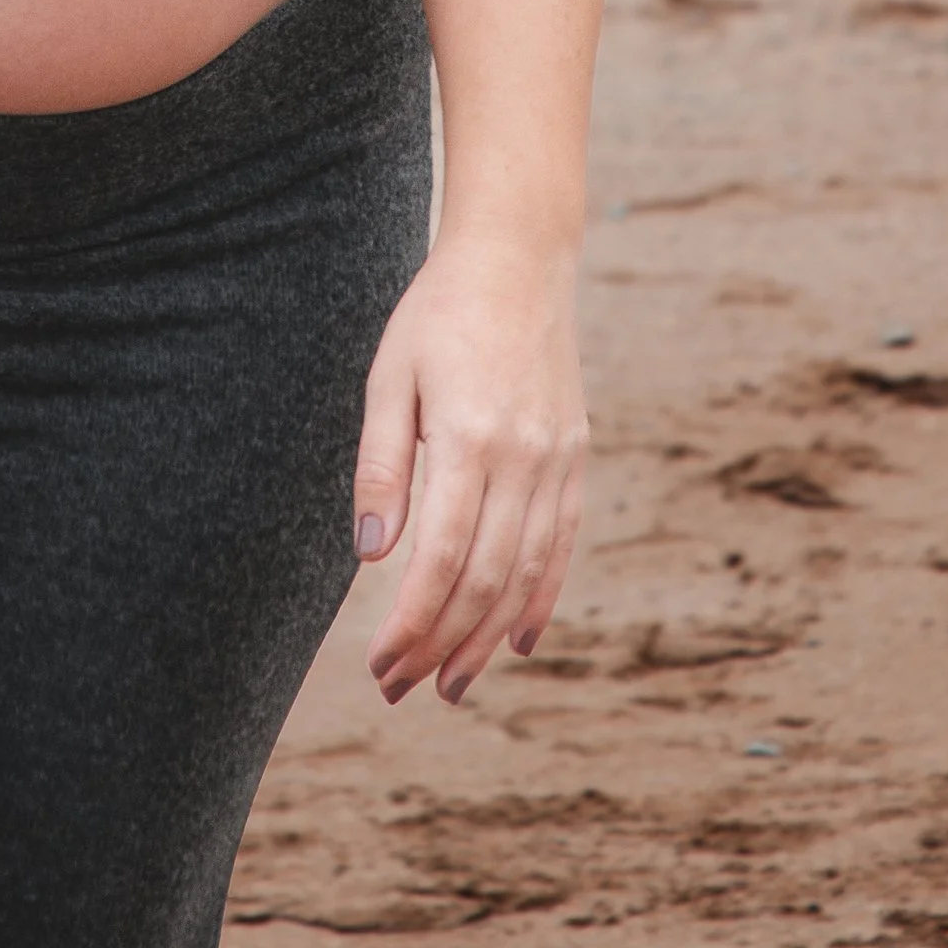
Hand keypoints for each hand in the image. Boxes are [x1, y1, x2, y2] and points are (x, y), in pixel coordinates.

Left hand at [352, 231, 587, 706]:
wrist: (518, 260)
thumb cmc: (438, 314)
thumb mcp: (390, 377)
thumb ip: (382, 467)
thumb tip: (372, 556)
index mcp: (471, 439)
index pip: (443, 560)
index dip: (413, 622)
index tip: (382, 664)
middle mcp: (523, 459)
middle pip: (486, 581)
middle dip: (442, 644)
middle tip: (402, 687)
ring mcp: (557, 461)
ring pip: (527, 575)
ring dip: (488, 638)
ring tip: (452, 683)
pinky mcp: (574, 458)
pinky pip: (561, 545)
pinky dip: (541, 599)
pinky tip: (517, 639)